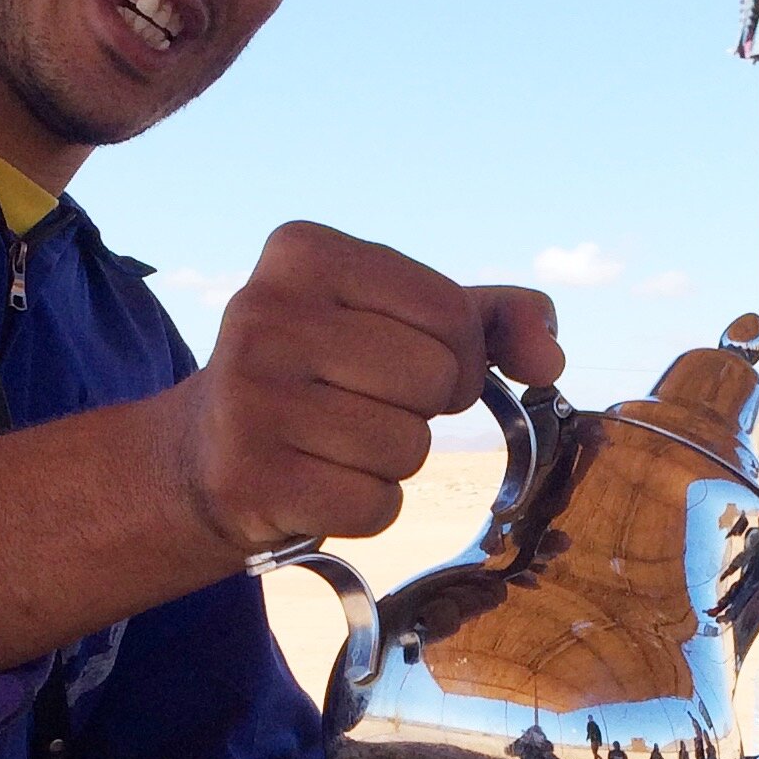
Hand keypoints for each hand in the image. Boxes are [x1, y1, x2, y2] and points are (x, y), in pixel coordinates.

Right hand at [173, 222, 564, 555]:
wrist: (208, 453)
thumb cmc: (326, 374)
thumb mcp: (400, 319)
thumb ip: (493, 319)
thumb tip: (550, 358)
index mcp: (303, 251)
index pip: (449, 313)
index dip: (455, 356)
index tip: (403, 365)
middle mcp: (264, 312)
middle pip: (433, 380)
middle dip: (421, 409)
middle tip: (364, 407)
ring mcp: (250, 397)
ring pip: (408, 448)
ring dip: (393, 462)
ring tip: (336, 444)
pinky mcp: (251, 477)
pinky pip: (376, 505)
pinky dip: (368, 507)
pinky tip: (321, 483)